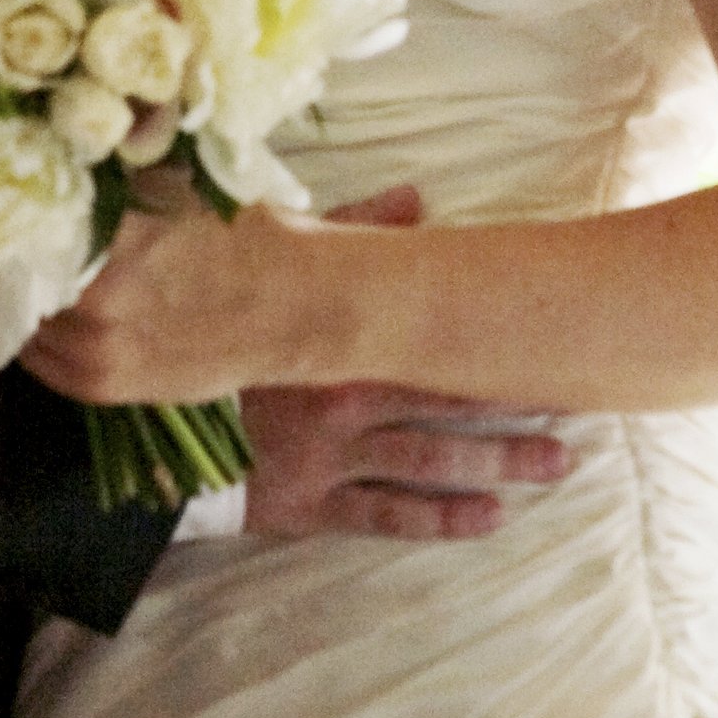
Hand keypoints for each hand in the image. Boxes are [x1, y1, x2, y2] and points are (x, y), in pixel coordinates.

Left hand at [23, 198, 309, 409]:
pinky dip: (42, 339)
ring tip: (38, 279)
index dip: (15, 213)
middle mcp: (96, 300)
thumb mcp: (176, 184)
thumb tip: (52, 157)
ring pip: (26, 323)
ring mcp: (98, 352)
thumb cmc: (244, 235)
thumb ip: (111, 180)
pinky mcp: (107, 387)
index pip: (25, 225)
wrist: (297, 307)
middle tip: (20, 239)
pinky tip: (57, 317)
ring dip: (28, 301)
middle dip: (19, 258)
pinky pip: (43, 362)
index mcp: (112, 237)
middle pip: (17, 276)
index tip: (13, 202)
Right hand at [24, 181, 570, 539]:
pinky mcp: (307, 506)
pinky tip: (490, 518)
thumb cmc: (200, 333)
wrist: (130, 424)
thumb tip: (417, 197)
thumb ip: (342, 231)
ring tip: (557, 466)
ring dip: (498, 463)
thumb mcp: (265, 266)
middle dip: (518, 408)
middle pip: (449, 404)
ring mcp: (330, 459)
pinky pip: (385, 517)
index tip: (564, 335)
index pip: (438, 338)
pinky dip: (440, 519)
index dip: (503, 340)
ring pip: (431, 461)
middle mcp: (344, 401)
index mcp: (339, 341)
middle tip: (586, 411)